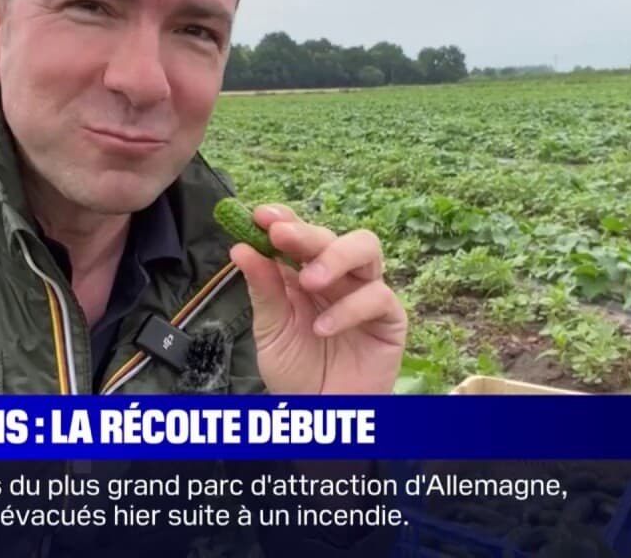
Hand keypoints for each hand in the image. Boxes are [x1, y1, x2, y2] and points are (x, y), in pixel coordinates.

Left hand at [229, 204, 406, 394]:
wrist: (320, 415)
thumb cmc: (296, 371)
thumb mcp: (271, 330)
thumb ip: (263, 290)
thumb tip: (241, 248)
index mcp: (305, 273)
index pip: (299, 234)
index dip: (283, 218)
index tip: (260, 215)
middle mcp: (338, 276)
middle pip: (331, 235)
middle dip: (305, 232)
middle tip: (281, 236)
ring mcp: (366, 293)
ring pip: (366, 248)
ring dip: (335, 256)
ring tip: (309, 281)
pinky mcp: (390, 318)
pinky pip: (378, 297)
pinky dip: (348, 309)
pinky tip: (322, 329)